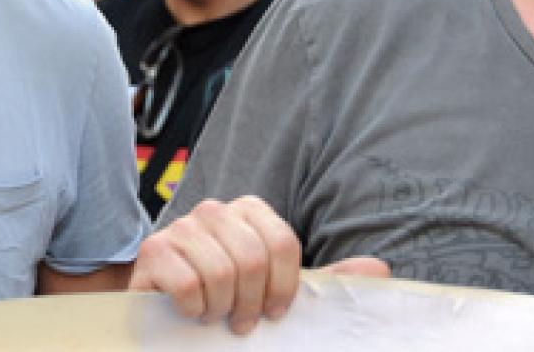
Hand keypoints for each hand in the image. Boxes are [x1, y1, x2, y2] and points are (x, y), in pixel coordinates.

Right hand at [129, 197, 388, 333]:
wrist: (168, 316)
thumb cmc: (229, 301)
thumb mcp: (279, 291)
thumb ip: (327, 281)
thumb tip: (380, 270)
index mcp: (250, 211)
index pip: (282, 243)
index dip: (283, 287)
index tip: (276, 313)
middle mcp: (214, 210)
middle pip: (253, 257)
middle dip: (251, 303)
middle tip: (242, 323)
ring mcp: (181, 226)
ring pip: (221, 272)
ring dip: (221, 309)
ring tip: (215, 317)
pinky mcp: (153, 251)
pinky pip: (187, 283)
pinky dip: (194, 310)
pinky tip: (190, 312)